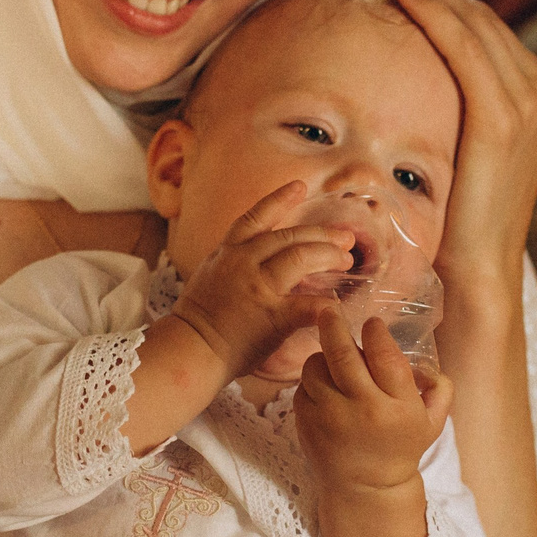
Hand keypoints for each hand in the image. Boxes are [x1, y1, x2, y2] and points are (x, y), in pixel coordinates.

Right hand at [168, 180, 353, 379]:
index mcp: (228, 252)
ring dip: (328, 255)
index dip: (279, 199)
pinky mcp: (271, 316)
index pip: (255, 217)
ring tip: (346, 260)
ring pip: (301, 256)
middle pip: (290, 236)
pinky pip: (307, 304)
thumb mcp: (211, 275)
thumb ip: (236, 263)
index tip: (301, 186)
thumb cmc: (199, 320)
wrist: (189, 349)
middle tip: (346, 238)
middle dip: (322, 234)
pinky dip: (326, 304)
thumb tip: (261, 259)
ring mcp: (257, 287)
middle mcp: (243, 262)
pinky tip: (337, 306)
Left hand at [295, 306, 451, 500]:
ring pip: (316, 367)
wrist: (366, 489)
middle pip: (343, 355)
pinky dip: (313, 380)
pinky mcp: (307, 424)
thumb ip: (440, 389)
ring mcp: (331, 418)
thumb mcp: (432, 422)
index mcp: (399, 408)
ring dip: (323, 355)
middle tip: (329, 309)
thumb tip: (430, 363)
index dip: (376, 333)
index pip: (386, 357)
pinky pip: (303, 387)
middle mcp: (364, 411)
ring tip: (333, 359)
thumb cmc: (400, 448)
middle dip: (334, 325)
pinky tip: (325, 387)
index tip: (372, 323)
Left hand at [375, 0, 536, 299]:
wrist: (478, 267)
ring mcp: (529, 101)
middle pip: (480, 16)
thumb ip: (460, 106)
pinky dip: (434, 14)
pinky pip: (464, 48)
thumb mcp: (466, 147)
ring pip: (471, 24)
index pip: (485, 27)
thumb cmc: (460, 215)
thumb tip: (417, 75)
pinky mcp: (503, 117)